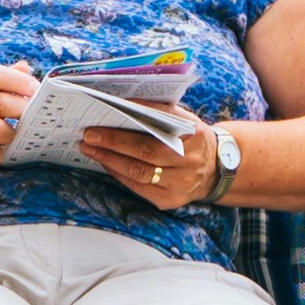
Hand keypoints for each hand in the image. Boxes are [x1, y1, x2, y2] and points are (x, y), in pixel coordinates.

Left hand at [87, 103, 222, 208]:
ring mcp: (180, 184)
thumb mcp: (186, 121)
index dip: (137, 115)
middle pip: (145, 152)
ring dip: (110, 159)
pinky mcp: (169, 200)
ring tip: (91, 149)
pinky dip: (119, 174)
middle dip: (113, 142)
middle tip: (89, 135)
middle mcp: (189, 161)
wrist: (214, 169)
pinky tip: (106, 162)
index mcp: (194, 134)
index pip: (159, 125)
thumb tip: (123, 104)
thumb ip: (161, 112)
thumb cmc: (192, 140)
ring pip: (138, 173)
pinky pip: (138, 188)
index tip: (107, 112)